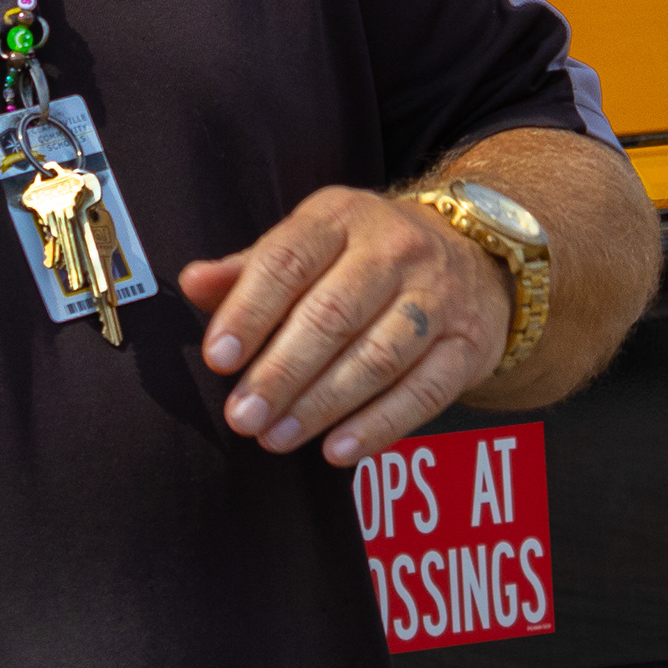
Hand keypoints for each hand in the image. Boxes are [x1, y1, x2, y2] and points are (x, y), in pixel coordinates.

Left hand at [177, 187, 507, 463]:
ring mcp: (438, 297)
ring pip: (377, 357)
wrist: (474, 255)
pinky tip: (338, 450)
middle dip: (282, 371)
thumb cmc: (367, 256)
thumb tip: (193, 283)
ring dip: (322, 405)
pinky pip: (423, 392)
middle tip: (243, 416)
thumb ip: (251, 269)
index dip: (250, 311)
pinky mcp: (467, 345)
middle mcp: (395, 249)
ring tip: (276, 437)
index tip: (219, 358)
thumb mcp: (312, 244)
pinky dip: (379, 425)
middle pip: (333, 314)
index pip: (288, 260)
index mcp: (342, 218)